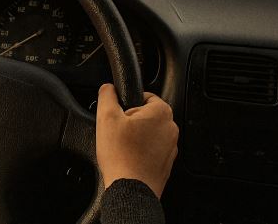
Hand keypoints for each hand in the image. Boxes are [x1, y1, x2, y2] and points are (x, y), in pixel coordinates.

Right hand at [96, 83, 178, 197]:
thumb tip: (108, 88)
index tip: (119, 117)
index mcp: (161, 112)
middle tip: (118, 133)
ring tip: (123, 148)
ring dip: (136, 138)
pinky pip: (151, 151)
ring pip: (148, 133)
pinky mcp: (167, 163)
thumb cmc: (121, 156)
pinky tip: (129, 158)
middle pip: (146, 115)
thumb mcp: (106, 117)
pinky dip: (141, 152)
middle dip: (131, 122)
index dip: (127, 105)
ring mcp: (171, 147)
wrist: (130, 190)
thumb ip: (107, 95)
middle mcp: (171, 128)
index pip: (144, 96)